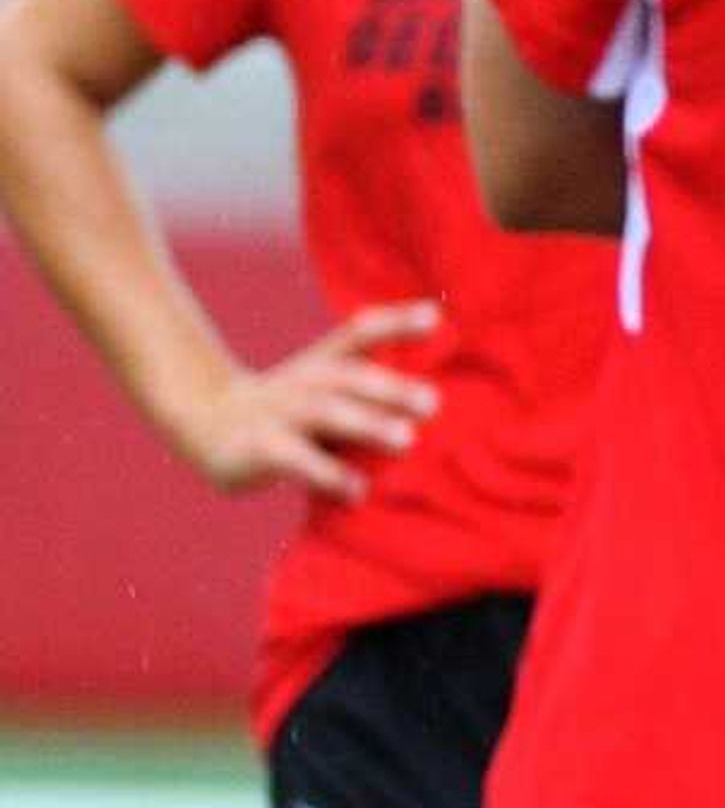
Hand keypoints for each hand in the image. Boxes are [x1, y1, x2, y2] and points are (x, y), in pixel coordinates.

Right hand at [159, 302, 440, 501]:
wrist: (206, 420)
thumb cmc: (290, 406)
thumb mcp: (325, 381)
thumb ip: (371, 377)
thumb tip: (436, 372)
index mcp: (324, 362)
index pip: (360, 334)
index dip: (396, 323)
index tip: (434, 317)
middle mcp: (305, 382)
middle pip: (349, 378)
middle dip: (391, 388)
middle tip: (433, 403)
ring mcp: (280, 414)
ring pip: (326, 414)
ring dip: (367, 425)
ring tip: (407, 440)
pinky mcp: (258, 449)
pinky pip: (295, 460)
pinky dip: (327, 474)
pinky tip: (358, 491)